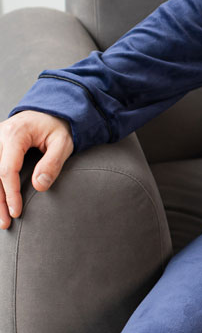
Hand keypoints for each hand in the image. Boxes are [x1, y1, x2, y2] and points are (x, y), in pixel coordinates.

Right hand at [0, 111, 73, 229]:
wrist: (52, 110)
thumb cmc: (58, 127)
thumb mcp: (64, 143)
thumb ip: (52, 163)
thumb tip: (39, 186)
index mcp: (15, 134)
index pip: (7, 169)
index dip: (10, 193)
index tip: (16, 211)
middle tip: (5, 222)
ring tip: (1, 219)